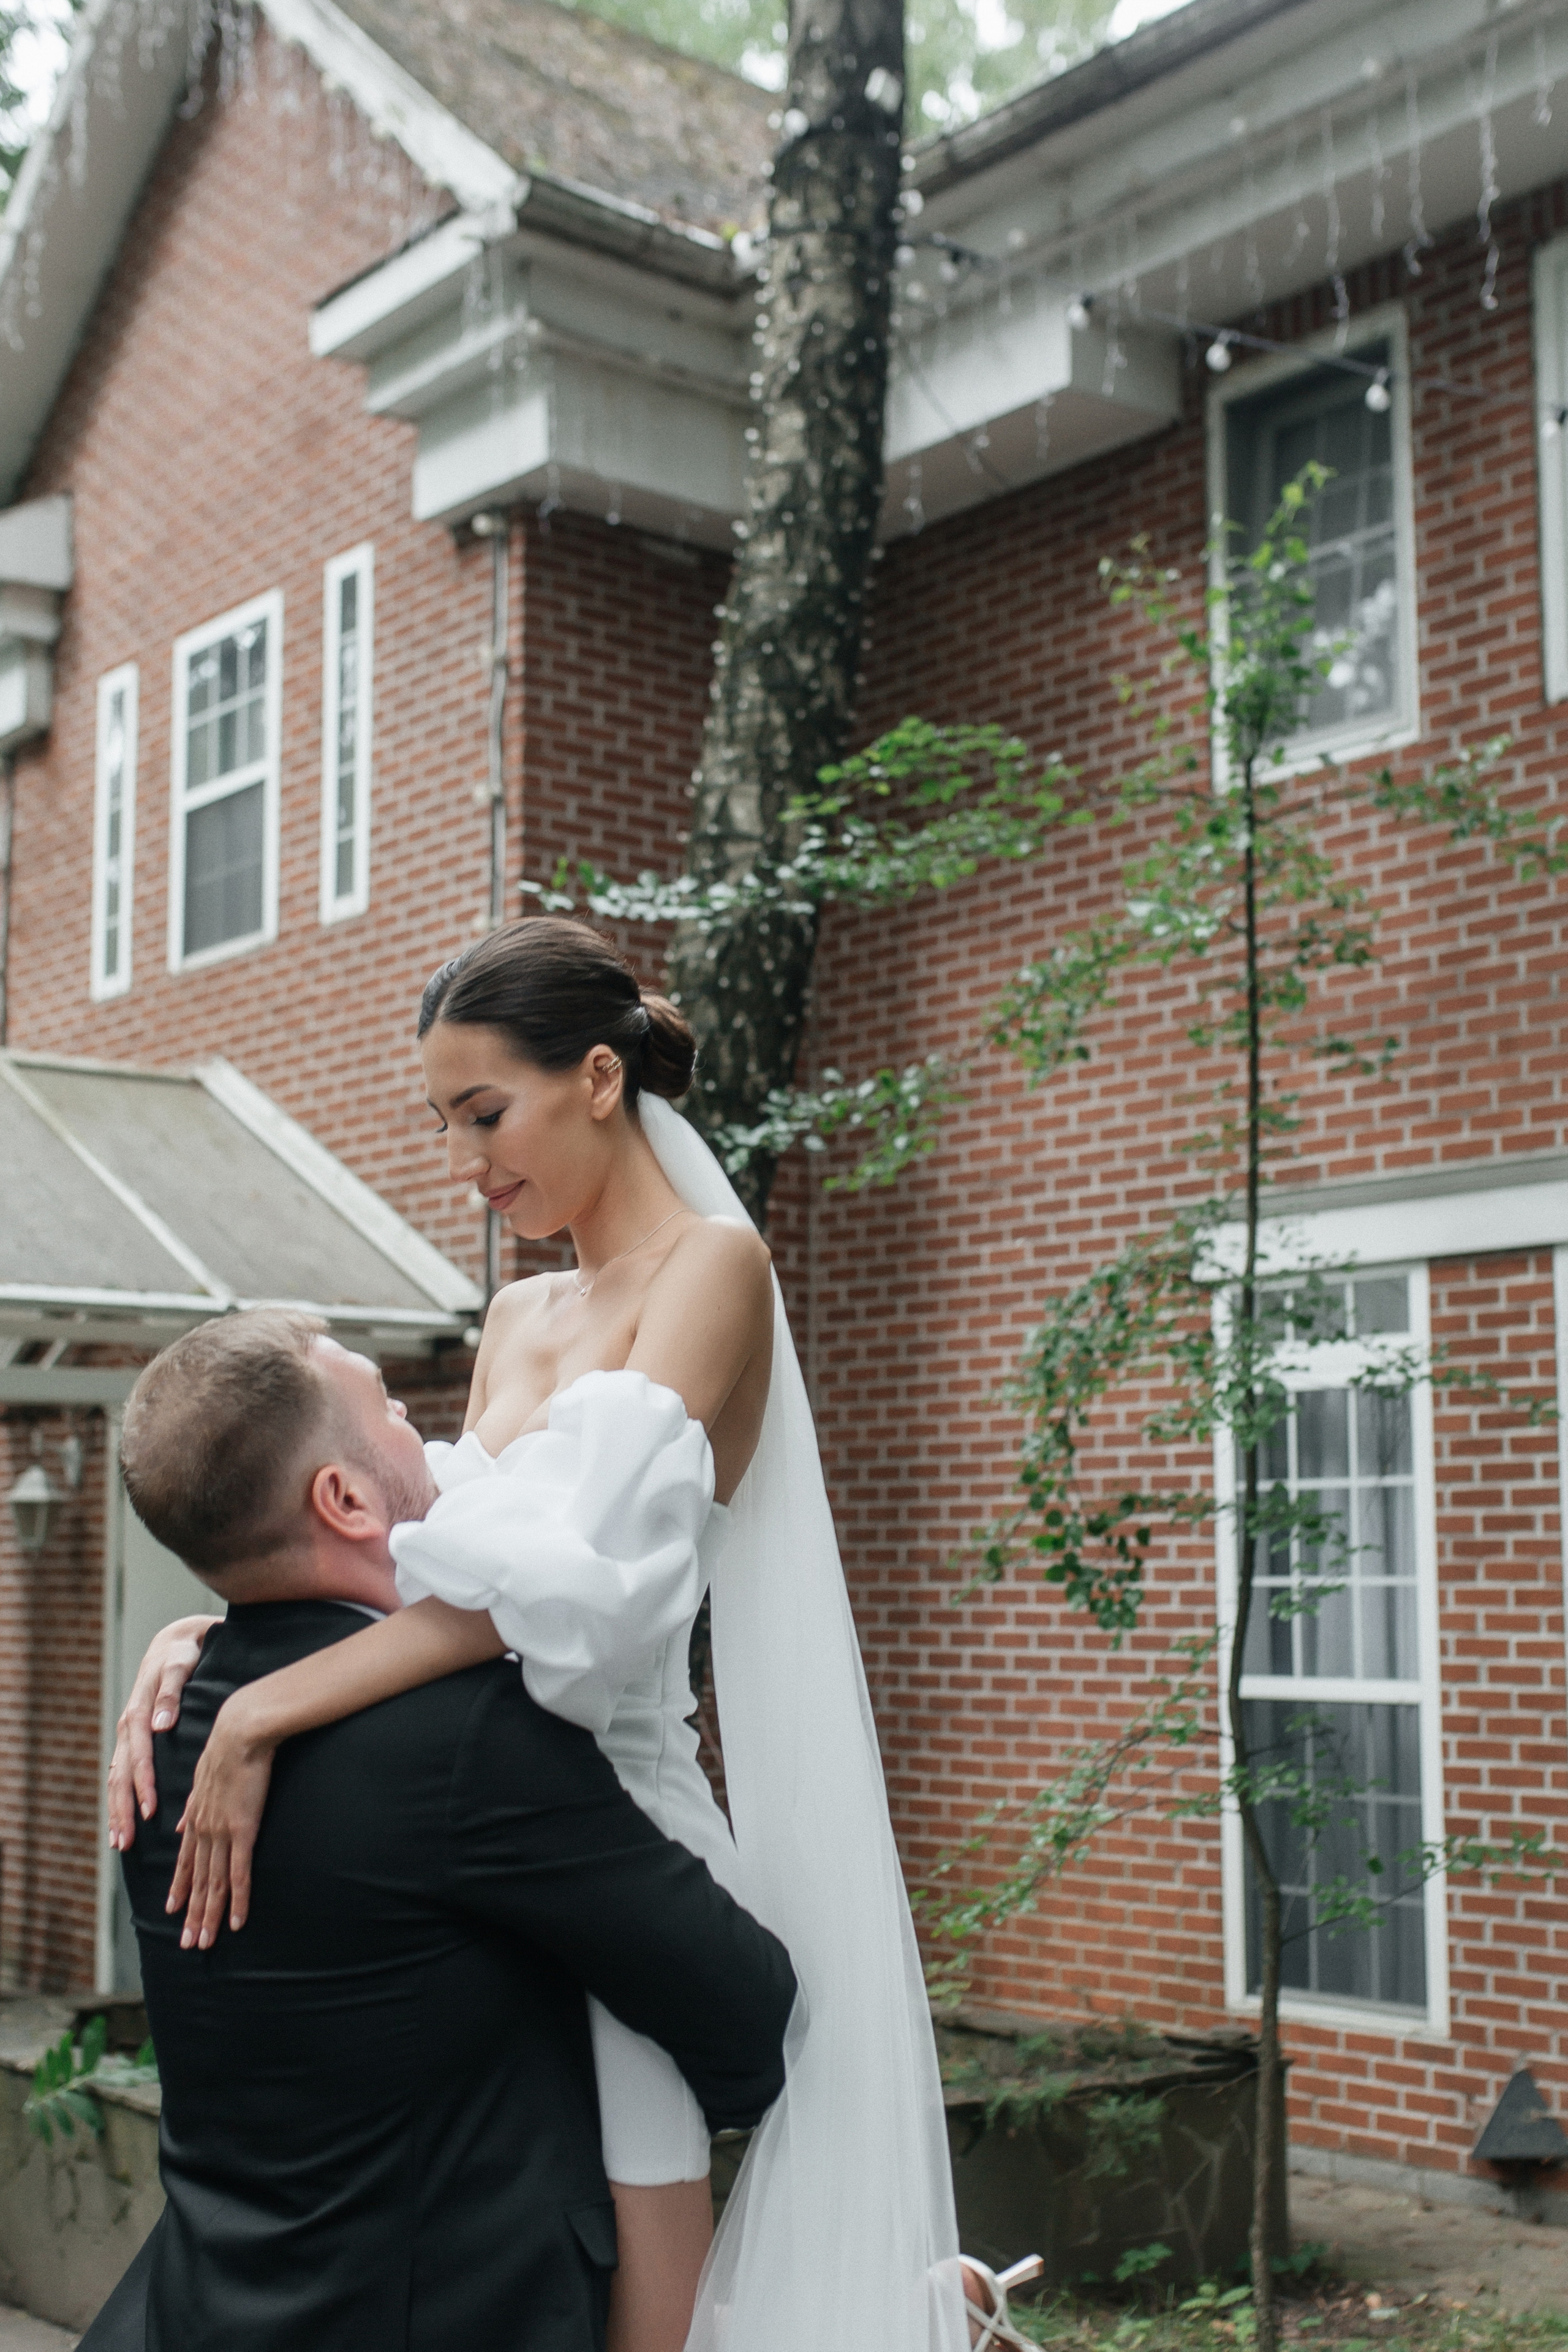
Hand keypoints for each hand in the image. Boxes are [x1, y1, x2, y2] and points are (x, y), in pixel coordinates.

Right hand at [107, 1615, 221, 1850]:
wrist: (175, 1641)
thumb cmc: (182, 1653)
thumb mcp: (179, 1665)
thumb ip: (170, 1693)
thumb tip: (160, 1725)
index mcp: (138, 1711)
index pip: (139, 1755)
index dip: (143, 1784)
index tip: (149, 1810)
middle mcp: (128, 1726)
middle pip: (120, 1775)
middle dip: (122, 1810)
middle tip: (126, 1842)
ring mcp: (127, 1735)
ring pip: (116, 1779)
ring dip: (116, 1811)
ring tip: (119, 1842)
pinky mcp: (132, 1740)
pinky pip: (120, 1774)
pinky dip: (119, 1798)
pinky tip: (121, 1821)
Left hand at [166, 1688, 275, 1948]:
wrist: (241, 1731)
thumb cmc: (228, 1746)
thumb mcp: (202, 1777)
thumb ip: (193, 1806)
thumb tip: (180, 1827)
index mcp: (196, 1817)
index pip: (185, 1861)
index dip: (180, 1888)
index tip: (173, 1910)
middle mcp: (204, 1830)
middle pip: (197, 1880)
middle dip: (192, 1914)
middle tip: (189, 1943)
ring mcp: (222, 1833)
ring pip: (213, 1884)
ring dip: (209, 1916)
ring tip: (205, 1942)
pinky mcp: (242, 1831)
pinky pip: (239, 1874)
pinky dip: (237, 1901)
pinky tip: (237, 1921)